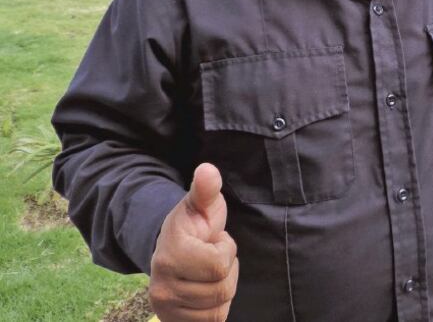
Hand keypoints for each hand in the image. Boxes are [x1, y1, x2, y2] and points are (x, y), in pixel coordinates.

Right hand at [150, 163, 238, 320]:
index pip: (219, 264)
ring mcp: (166, 308)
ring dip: (223, 287)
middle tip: (212, 256)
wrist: (170, 251)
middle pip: (221, 288)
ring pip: (219, 307)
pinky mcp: (174, 321)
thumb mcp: (200, 204)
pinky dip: (217, 307)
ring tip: (209, 271)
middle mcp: (162, 287)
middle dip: (226, 269)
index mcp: (170, 255)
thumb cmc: (193, 225)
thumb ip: (206, 189)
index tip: (214, 240)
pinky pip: (213, 321)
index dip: (226, 249)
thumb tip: (208, 170)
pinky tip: (207, 289)